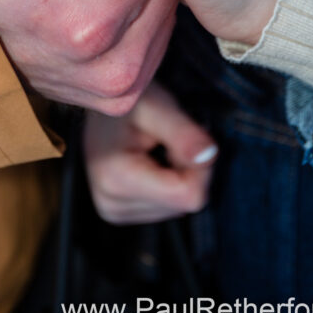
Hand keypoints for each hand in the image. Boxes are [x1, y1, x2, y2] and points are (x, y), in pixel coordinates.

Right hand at [84, 81, 216, 223]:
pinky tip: (150, 161)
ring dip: (178, 175)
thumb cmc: (131, 100)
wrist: (103, 101)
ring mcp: (113, 211)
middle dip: (188, 169)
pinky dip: (168, 183)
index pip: (189, 195)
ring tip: (156, 147)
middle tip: (167, 138)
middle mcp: (110, 204)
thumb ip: (184, 133)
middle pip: (184, 203)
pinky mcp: (119, 212)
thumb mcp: (159, 106)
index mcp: (116, 179)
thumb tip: (209, 158)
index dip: (199, 165)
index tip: (185, 136)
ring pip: (178, 207)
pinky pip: (166, 208)